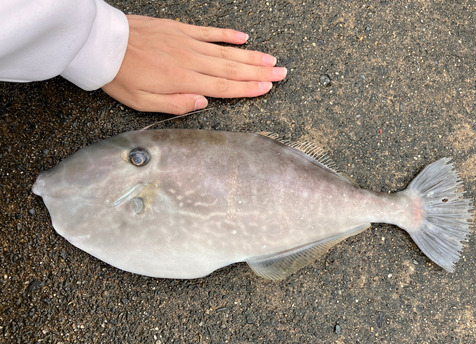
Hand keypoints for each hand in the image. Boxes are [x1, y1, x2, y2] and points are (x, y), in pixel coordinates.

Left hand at [102, 15, 286, 113]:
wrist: (101, 44)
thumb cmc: (120, 76)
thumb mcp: (142, 102)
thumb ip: (175, 104)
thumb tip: (203, 103)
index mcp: (182, 80)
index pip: (222, 86)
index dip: (247, 88)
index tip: (267, 87)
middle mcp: (190, 60)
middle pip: (231, 68)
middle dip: (258, 72)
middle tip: (281, 73)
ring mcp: (186, 43)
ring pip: (225, 51)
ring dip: (250, 56)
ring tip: (270, 60)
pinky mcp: (179, 30)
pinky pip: (208, 32)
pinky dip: (227, 35)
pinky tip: (243, 37)